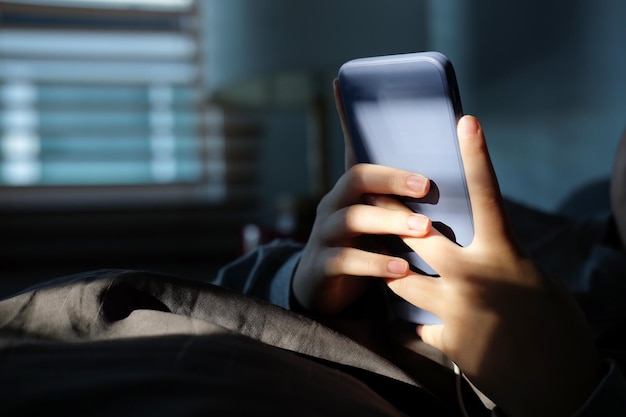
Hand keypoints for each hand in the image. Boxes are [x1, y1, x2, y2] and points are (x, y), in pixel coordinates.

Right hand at [292, 81, 432, 314]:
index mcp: (351, 190)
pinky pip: (346, 261)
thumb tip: (448, 178)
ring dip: (390, 221)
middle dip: (392, 178)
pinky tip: (402, 269)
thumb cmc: (364, 250)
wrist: (325, 292)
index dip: (346, 116)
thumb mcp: (379, 223)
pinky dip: (375, 263)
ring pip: (352, 218)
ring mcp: (324, 234)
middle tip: (426, 185)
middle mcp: (334, 205)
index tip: (342, 83)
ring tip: (424, 230)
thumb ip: (401, 203)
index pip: (354, 149)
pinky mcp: (322, 266)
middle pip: (356, 179)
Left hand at [382, 116, 601, 416]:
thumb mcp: (527, 277)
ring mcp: (457, 308)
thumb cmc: (551, 323)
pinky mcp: (446, 339)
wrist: (558, 382)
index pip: (487, 194)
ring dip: (392, 268)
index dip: (477, 156)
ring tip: (386, 262)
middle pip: (416, 234)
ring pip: (400, 277)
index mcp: (504, 254)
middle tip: (374, 201)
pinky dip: (418, 318)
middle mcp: (476, 276)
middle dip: (393, 217)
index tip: (465, 121)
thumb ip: (494, 256)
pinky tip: (427, 321)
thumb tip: (469, 241)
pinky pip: (415, 321)